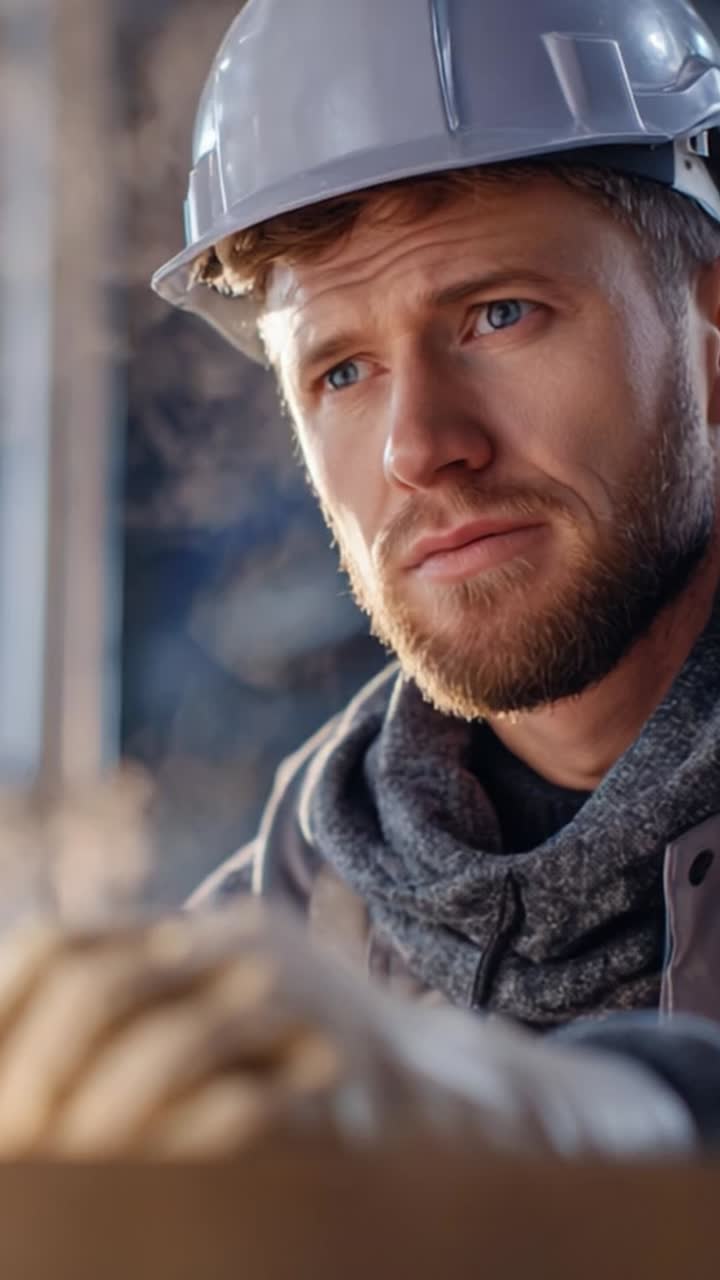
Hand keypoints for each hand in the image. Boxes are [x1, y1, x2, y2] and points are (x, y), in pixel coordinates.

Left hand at [0, 903, 694, 1159]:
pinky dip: (177, 1159)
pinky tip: (150, 1198)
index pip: (64, 946)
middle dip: (33, 1079)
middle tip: (12, 1150)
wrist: (452, 1093)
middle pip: (103, 991)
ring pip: (167, 1052)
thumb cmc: (310, 1065)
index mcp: (205, 937)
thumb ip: (146, 1012)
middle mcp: (249, 957)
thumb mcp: (227, 1014)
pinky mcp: (346, 1088)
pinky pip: (243, 1118)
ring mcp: (303, 1014)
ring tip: (63, 1181)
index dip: (2, 1008)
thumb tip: (20, 1067)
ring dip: (95, 1130)